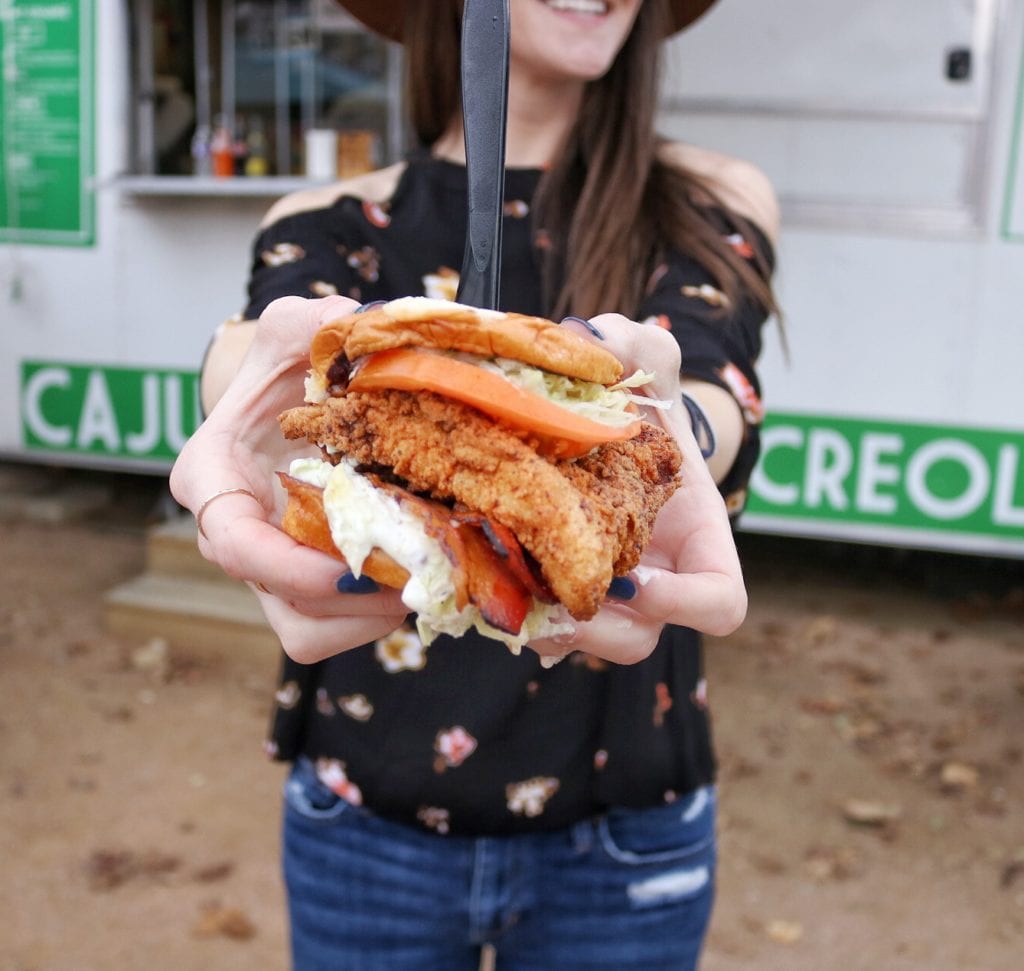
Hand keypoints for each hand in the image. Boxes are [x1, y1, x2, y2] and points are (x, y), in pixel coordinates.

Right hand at [169, 296, 406, 662]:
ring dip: (369, 616)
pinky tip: (414, 579)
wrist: (281, 407)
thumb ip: (308, 323)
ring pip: (308, 631)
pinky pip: (332, 630)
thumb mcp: (288, 332)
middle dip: (352, 598)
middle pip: (282, 602)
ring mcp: (268, 570)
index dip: (288, 567)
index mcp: (212, 479)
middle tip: (416, 570)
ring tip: (424, 578)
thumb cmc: (279, 371)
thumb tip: (346, 323)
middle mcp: (232, 536)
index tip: (351, 565)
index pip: (232, 542)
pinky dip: (375, 618)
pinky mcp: (300, 588)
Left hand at [529, 313, 746, 665]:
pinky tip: (483, 585)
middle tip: (554, 598)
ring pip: (584, 644)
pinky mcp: (559, 589)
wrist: (608, 426)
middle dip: (596, 630)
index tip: (638, 579)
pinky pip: (542, 629)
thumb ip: (636, 344)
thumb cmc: (641, 399)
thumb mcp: (646, 358)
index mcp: (695, 541)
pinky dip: (514, 616)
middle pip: (639, 640)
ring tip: (508, 595)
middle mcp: (654, 579)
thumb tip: (593, 342)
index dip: (687, 605)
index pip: (720, 602)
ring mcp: (605, 592)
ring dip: (547, 630)